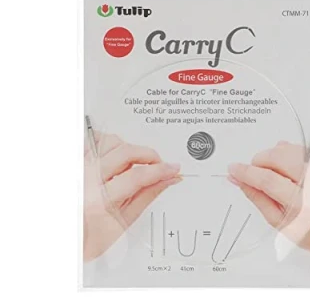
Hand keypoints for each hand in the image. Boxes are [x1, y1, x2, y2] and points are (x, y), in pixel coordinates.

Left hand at [84, 131, 180, 261]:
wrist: (66, 240)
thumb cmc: (88, 238)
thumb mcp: (123, 222)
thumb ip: (148, 195)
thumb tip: (168, 179)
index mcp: (99, 201)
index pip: (138, 176)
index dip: (161, 170)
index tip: (173, 169)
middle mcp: (85, 180)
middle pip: (126, 152)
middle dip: (149, 155)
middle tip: (158, 163)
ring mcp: (78, 168)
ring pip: (111, 141)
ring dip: (129, 148)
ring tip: (133, 163)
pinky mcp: (74, 161)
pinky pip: (93, 139)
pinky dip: (109, 142)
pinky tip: (114, 154)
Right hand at [228, 142, 309, 254]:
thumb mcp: (278, 221)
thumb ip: (256, 197)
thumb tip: (238, 180)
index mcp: (301, 204)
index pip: (268, 180)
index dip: (246, 172)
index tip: (234, 169)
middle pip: (278, 157)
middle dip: (259, 161)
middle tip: (255, 173)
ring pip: (287, 147)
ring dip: (272, 156)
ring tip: (274, 172)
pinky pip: (298, 147)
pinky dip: (285, 152)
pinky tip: (286, 167)